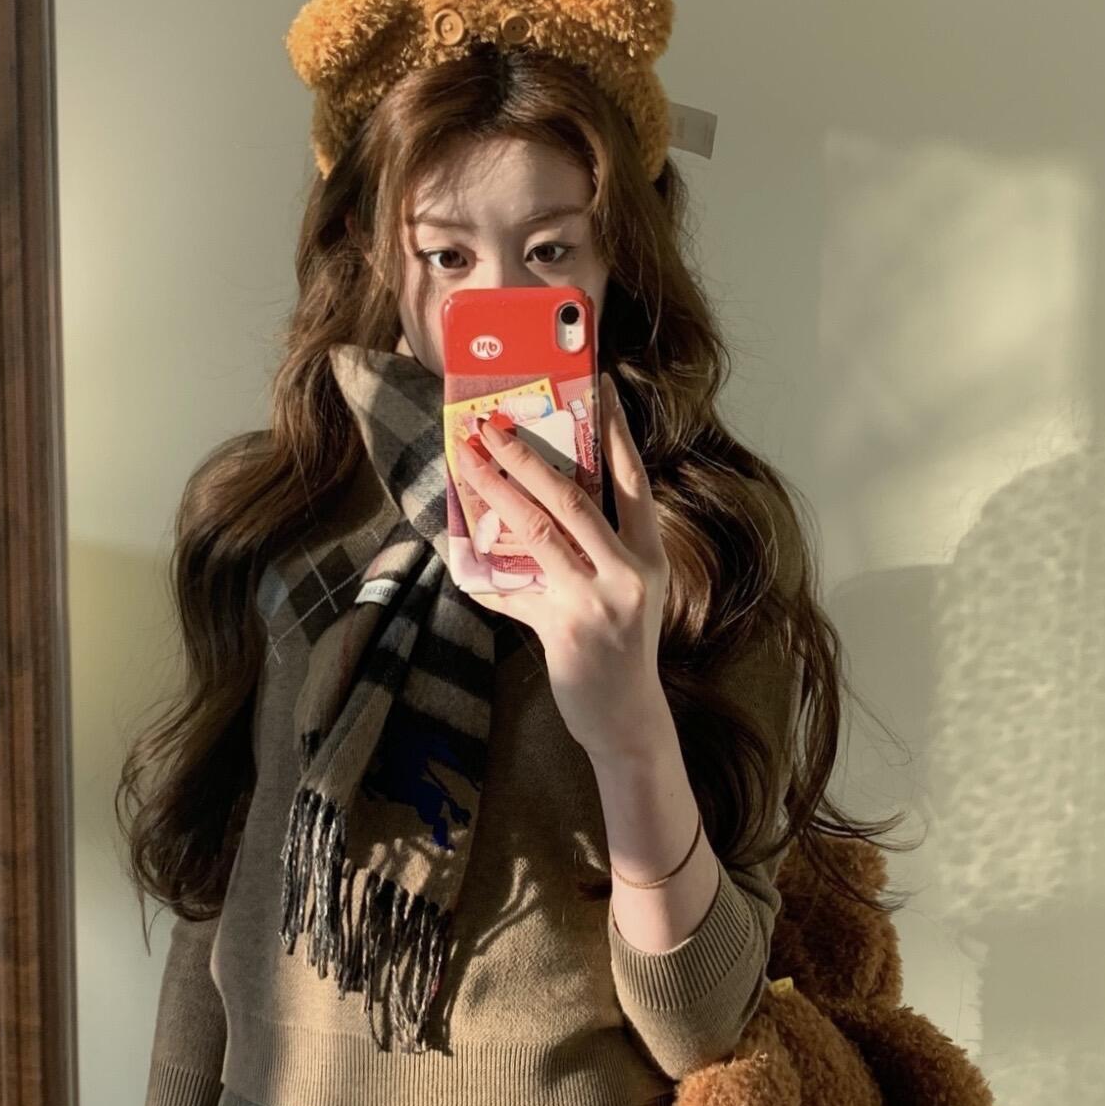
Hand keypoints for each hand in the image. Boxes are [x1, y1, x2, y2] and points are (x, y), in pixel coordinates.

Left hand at [454, 371, 670, 756]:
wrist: (627, 718)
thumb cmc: (621, 649)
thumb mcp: (622, 591)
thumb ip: (593, 550)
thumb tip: (536, 505)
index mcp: (649, 553)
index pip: (631, 478)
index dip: (615, 429)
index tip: (596, 386)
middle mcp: (628, 571)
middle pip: (571, 495)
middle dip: (526, 455)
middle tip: (489, 425)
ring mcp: (596, 599)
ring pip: (536, 530)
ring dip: (495, 491)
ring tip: (466, 463)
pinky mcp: (563, 626)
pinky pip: (510, 588)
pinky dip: (481, 571)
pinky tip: (455, 551)